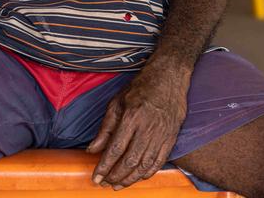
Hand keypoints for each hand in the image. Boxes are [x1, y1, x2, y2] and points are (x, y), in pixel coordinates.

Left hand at [88, 64, 190, 188]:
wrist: (169, 78)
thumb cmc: (141, 88)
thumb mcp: (117, 103)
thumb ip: (105, 128)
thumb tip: (92, 150)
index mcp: (132, 117)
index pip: (115, 149)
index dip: (104, 167)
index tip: (96, 178)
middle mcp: (148, 128)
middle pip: (130, 161)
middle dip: (115, 176)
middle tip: (106, 183)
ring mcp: (162, 134)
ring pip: (145, 165)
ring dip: (130, 179)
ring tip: (119, 185)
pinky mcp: (171, 137)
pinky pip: (160, 161)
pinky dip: (148, 173)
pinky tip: (138, 177)